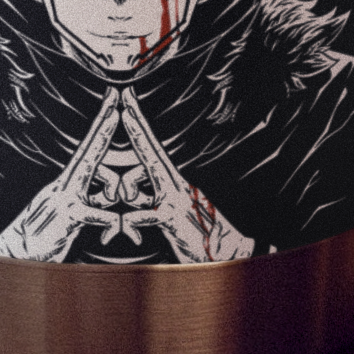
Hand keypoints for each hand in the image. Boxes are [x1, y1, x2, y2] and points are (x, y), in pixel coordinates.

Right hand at [0, 90, 125, 260]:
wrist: (14, 251)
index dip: (101, 125)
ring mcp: (65, 198)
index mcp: (68, 182)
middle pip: (89, 149)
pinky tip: (117, 227)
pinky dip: (110, 220)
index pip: (89, 148)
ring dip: (116, 189)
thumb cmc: (45, 234)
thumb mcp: (73, 211)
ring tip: (119, 213)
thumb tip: (111, 194)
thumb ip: (93, 199)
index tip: (111, 102)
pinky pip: (95, 212)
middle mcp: (65, 184)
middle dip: (104, 124)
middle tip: (116, 99)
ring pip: (100, 177)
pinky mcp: (67, 217)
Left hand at [117, 90, 251, 262]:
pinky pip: (147, 215)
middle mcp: (174, 185)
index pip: (151, 148)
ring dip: (125, 199)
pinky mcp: (173, 220)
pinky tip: (127, 225)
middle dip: (136, 127)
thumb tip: (126, 192)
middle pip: (150, 152)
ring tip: (127, 220)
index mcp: (172, 181)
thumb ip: (146, 199)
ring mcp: (175, 200)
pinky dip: (133, 221)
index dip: (139, 125)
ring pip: (136, 187)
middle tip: (124, 102)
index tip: (128, 104)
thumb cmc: (197, 233)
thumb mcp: (167, 211)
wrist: (230, 251)